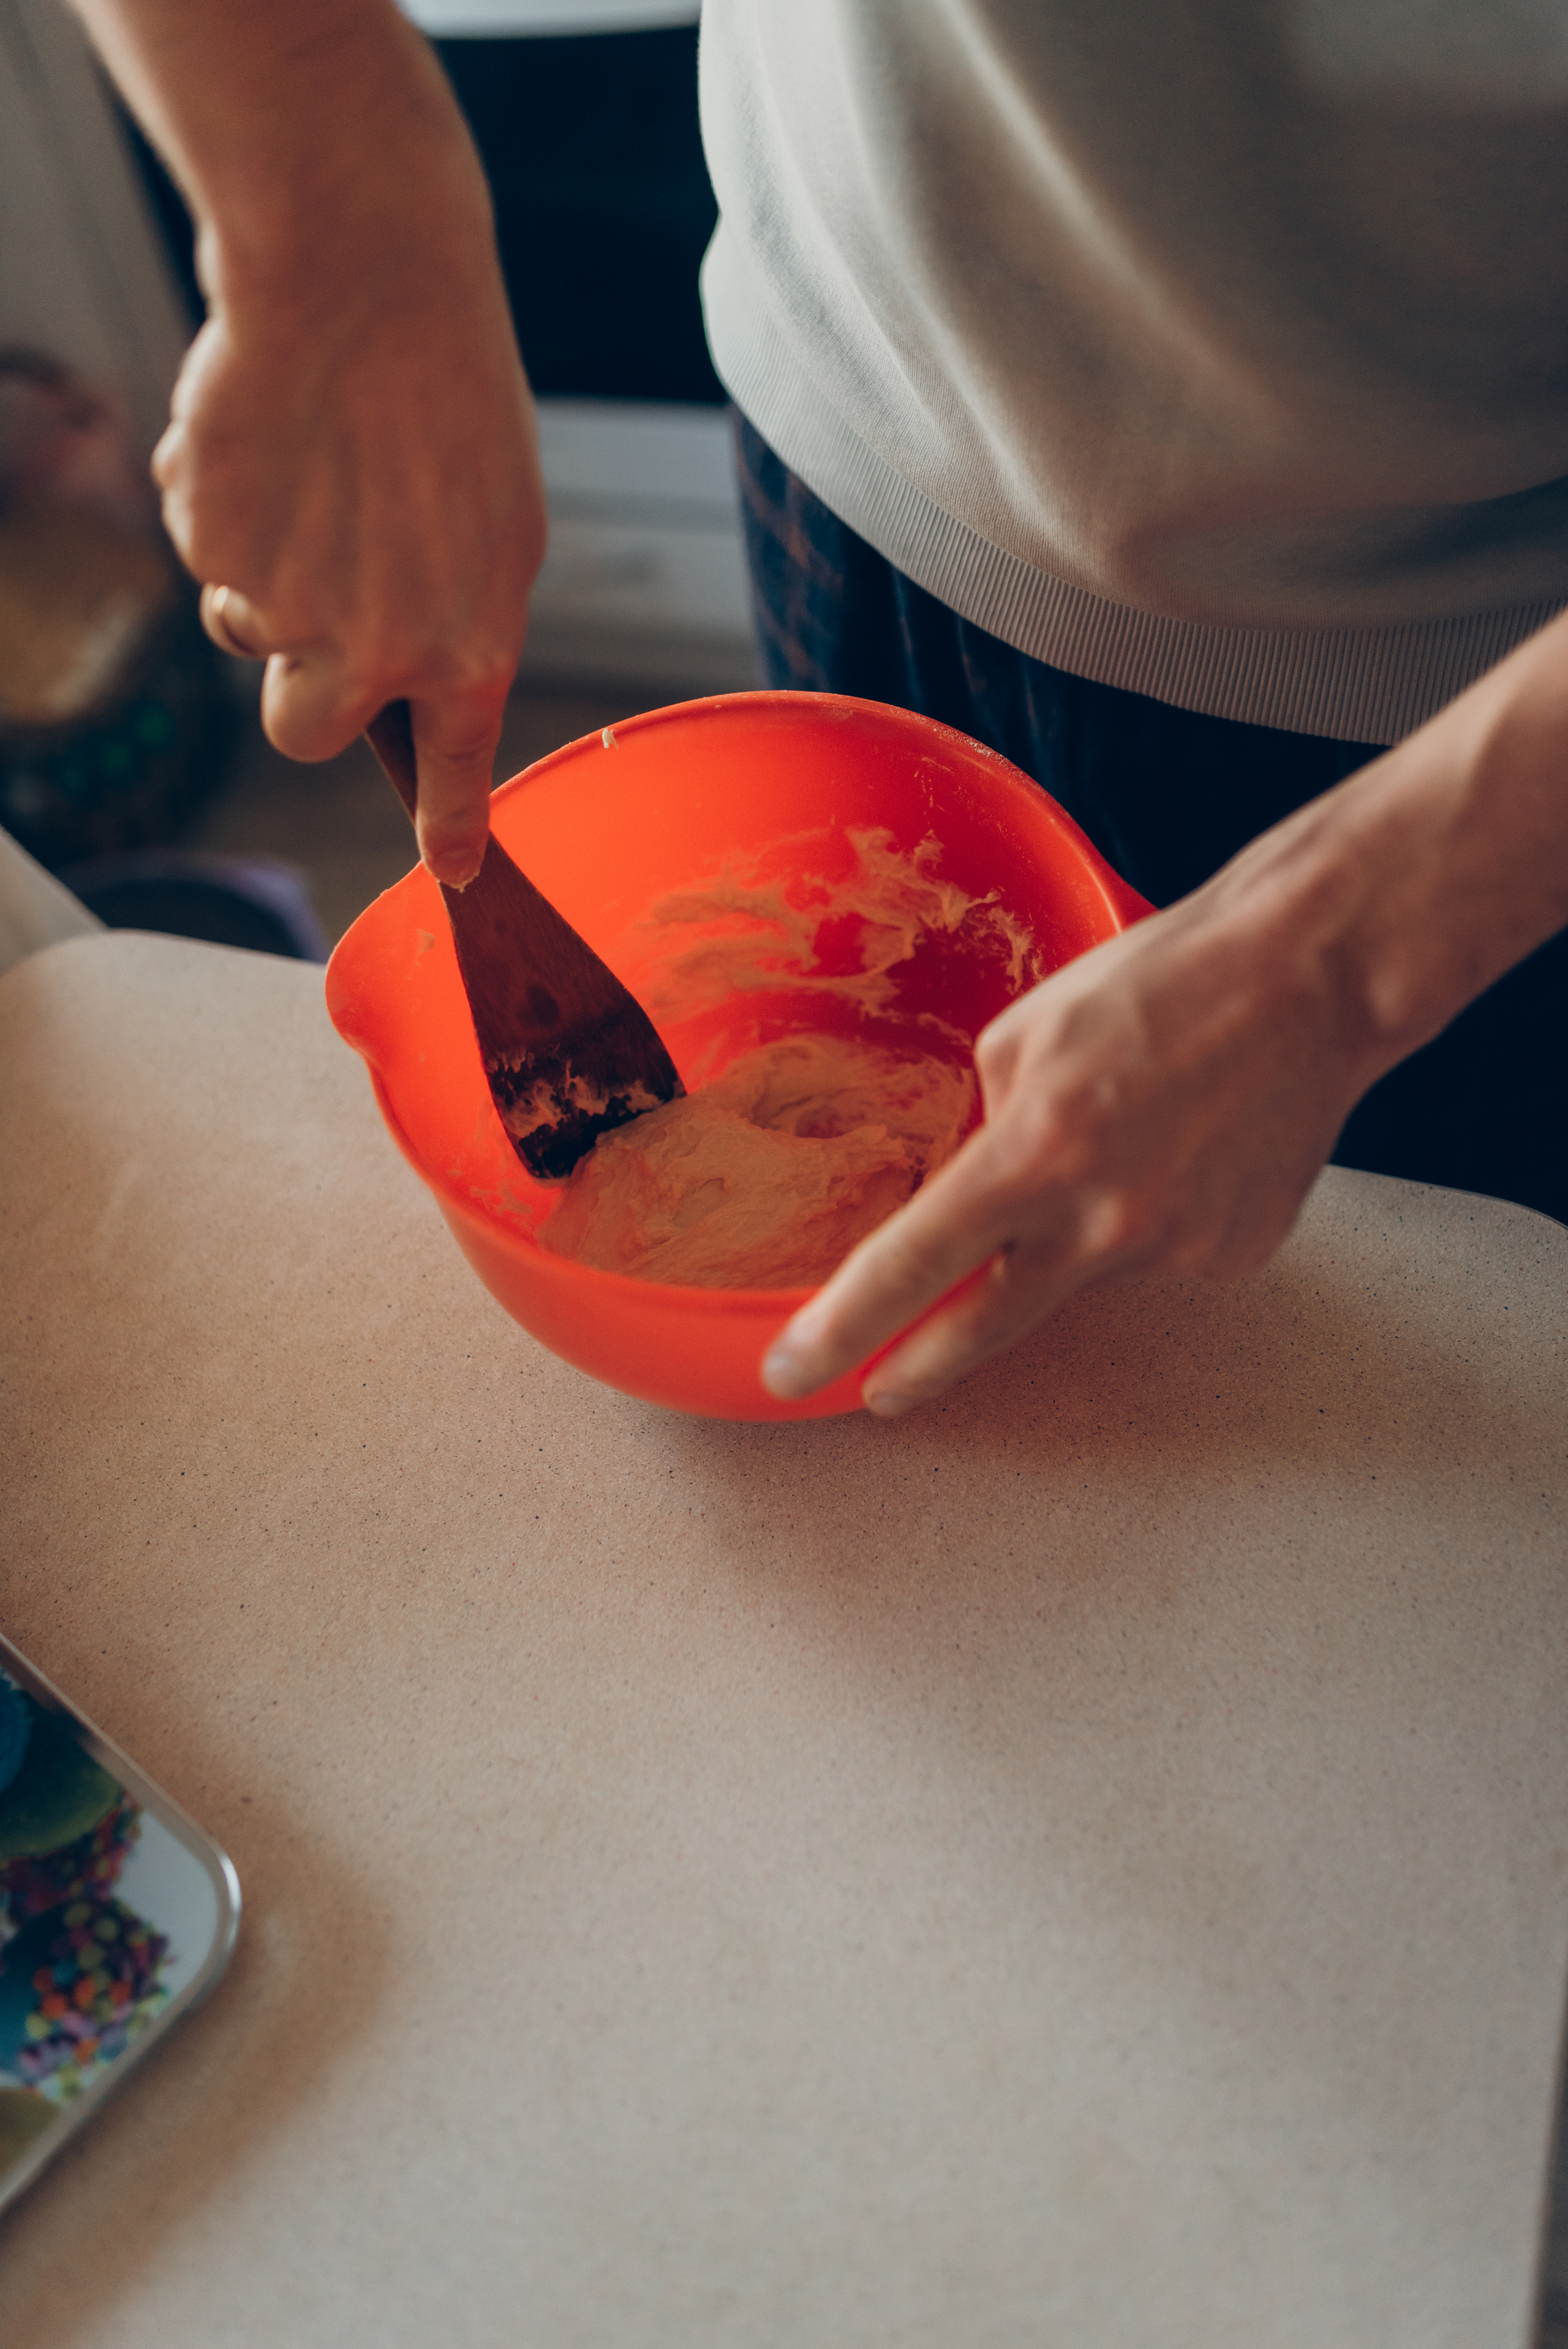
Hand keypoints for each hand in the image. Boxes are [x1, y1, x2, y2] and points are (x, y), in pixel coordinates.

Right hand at [74, 0, 547, 887]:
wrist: (362, 278)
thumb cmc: (446, 392)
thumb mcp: (495, 524)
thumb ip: (454, 621)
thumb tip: (401, 687)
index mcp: (467, 648)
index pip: (455, 774)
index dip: (450, 830)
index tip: (457, 873)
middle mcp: (376, 652)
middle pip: (305, 733)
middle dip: (298, 681)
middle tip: (312, 605)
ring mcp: (287, 609)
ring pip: (245, 634)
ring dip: (260, 577)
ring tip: (305, 476)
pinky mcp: (214, 552)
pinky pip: (204, 552)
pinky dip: (223, 504)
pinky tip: (264, 433)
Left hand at [761, 832, 1393, 1416]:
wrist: (1315, 980)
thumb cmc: (1165, 981)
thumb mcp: (1028, 1035)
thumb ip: (987, 1126)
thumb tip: (966, 1186)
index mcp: (1035, 1149)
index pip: (910, 1265)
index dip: (841, 1329)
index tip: (791, 1372)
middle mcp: (1104, 1217)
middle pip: (983, 1328)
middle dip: (919, 1368)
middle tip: (881, 1388)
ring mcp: (1176, 1247)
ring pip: (1082, 1275)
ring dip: (1074, 1235)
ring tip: (1127, 1141)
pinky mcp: (1232, 1257)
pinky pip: (1157, 1259)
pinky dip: (1148, 1220)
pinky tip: (1183, 1154)